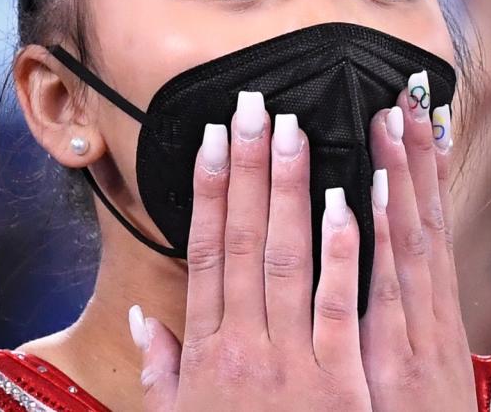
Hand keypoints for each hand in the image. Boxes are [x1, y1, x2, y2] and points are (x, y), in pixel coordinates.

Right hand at [132, 92, 372, 410]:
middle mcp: (243, 349)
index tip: (213, 141)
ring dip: (289, 191)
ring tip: (293, 131)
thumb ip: (165, 377)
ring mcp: (292, 365)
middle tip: (253, 107)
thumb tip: (148, 324)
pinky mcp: (341, 385)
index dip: (209, 193)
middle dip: (248, 170)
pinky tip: (343, 200)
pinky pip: (340, 306)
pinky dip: (341, 251)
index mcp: (207, 356)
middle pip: (243, 242)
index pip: (205, 254)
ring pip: (287, 259)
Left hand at [359, 74, 476, 410]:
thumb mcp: (405, 363)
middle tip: (406, 91)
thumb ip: (389, 313)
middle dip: (414, 153)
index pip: (426, 225)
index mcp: (430, 310)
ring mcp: (419, 332)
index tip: (414, 116)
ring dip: (402, 174)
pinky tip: (373, 192)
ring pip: (411, 238)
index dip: (420, 170)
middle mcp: (431, 311)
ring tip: (391, 117)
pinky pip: (387, 290)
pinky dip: (383, 239)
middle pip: (424, 217)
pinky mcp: (399, 361)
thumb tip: (371, 257)